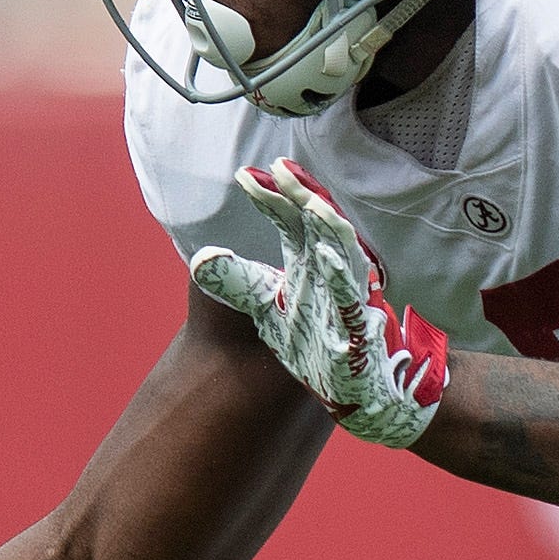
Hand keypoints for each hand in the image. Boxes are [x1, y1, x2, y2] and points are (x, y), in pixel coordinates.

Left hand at [191, 159, 448, 446]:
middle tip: (279, 169)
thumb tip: (201, 257)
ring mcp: (348, 297)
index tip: (245, 176)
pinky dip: (338, 275)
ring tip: (307, 200)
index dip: (272, 198)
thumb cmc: (313, 343)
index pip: (292, 222)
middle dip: (301, 196)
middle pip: (319, 225)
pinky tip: (322, 254)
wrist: (349, 390)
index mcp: (309, 264)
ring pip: (342, 251)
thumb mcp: (265, 309)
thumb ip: (236, 282)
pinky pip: (349, 297)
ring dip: (327, 225)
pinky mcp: (357, 327)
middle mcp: (330, 273)